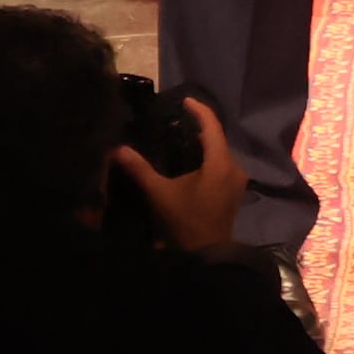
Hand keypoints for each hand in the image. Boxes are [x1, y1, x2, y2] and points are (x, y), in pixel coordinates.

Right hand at [121, 93, 250, 254]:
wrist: (205, 254)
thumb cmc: (184, 221)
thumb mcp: (159, 193)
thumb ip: (140, 169)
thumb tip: (117, 149)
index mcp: (220, 162)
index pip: (212, 126)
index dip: (199, 110)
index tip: (184, 100)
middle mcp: (234, 167)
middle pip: (217, 138)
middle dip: (198, 127)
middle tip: (176, 119)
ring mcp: (236, 180)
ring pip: (220, 152)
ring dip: (203, 144)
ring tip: (179, 137)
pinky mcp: (233, 190)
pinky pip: (221, 165)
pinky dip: (207, 158)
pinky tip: (189, 161)